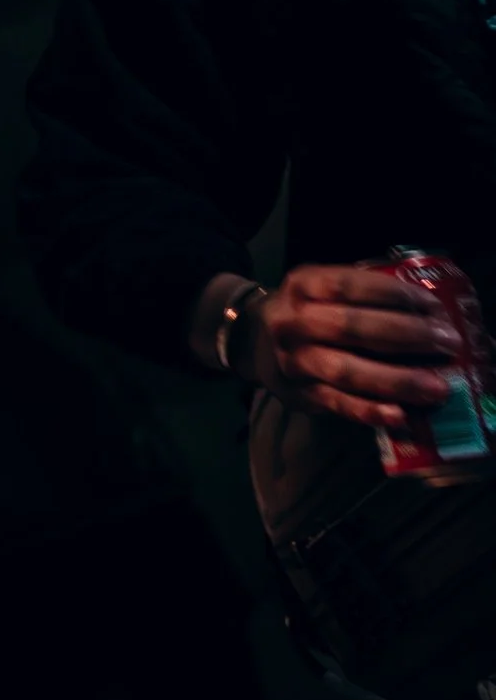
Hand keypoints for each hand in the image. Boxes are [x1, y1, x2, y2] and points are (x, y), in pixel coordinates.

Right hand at [238, 262, 465, 427]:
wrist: (252, 340)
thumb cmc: (307, 310)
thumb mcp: (321, 287)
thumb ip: (362, 292)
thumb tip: (429, 309)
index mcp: (302, 285)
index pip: (349, 284)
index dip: (394, 294)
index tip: (433, 306)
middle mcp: (292, 321)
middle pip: (350, 326)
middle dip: (406, 335)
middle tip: (448, 343)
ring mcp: (293, 360)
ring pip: (345, 370)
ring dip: (395, 379)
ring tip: (436, 387)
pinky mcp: (298, 393)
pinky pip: (337, 403)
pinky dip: (369, 410)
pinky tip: (399, 414)